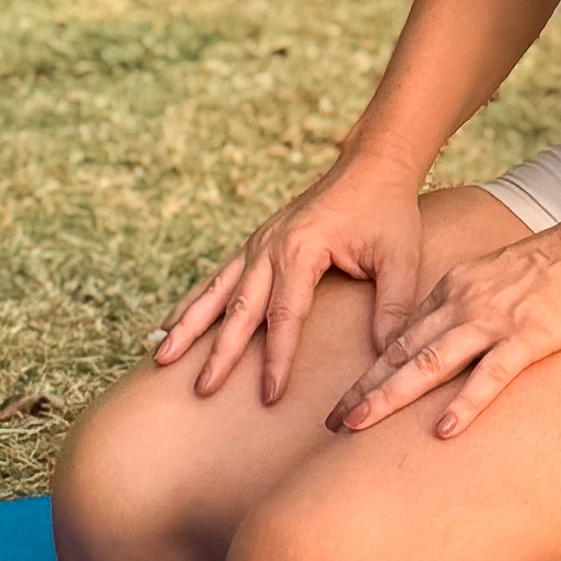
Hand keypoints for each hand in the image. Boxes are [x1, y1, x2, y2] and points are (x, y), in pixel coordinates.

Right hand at [153, 146, 426, 405]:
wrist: (372, 164)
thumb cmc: (388, 211)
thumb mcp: (400, 258)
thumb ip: (393, 307)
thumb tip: (386, 356)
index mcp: (303, 249)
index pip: (285, 315)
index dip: (278, 358)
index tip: (269, 396)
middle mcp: (271, 246)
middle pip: (241, 308)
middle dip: (219, 352)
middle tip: (200, 391)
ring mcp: (259, 242)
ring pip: (217, 290)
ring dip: (189, 325)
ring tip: (159, 359)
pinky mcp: (257, 242)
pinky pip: (219, 276)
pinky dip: (195, 301)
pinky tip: (171, 325)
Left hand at [325, 205, 560, 437]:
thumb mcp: (503, 275)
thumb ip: (475, 301)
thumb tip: (456, 335)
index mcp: (458, 285)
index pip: (403, 332)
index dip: (371, 368)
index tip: (346, 397)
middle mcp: (467, 301)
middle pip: (404, 350)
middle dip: (364, 388)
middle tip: (330, 423)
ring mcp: (496, 318)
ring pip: (430, 362)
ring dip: (389, 395)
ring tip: (357, 426)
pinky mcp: (530, 335)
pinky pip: (490, 375)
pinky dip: (464, 403)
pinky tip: (443, 430)